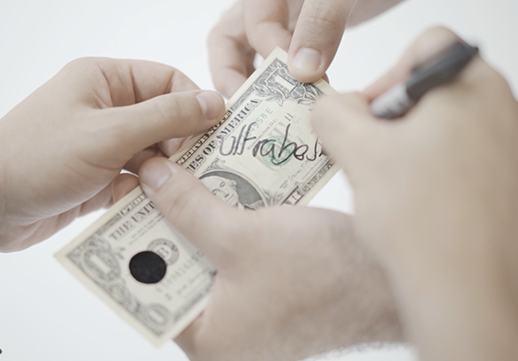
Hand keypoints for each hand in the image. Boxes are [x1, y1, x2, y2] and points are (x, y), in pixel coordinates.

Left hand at [0, 58, 224, 251]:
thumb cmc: (41, 155)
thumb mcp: (109, 132)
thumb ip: (165, 117)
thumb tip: (216, 102)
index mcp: (105, 80)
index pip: (167, 82)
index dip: (193, 106)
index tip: (213, 137)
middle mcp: (106, 109)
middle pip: (164, 122)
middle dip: (184, 147)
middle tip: (202, 173)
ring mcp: (102, 147)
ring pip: (153, 158)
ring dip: (167, 177)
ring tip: (186, 198)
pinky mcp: (97, 181)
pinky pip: (135, 186)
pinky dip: (148, 198)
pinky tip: (165, 214)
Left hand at [138, 158, 401, 360]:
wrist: (392, 279)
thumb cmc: (326, 274)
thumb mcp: (242, 237)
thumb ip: (189, 208)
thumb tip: (151, 179)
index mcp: (208, 339)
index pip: (150, 292)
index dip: (134, 245)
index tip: (125, 205)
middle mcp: (224, 334)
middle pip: (178, 271)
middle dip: (169, 225)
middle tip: (152, 184)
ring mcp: (248, 313)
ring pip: (207, 259)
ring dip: (199, 220)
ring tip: (181, 180)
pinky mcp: (269, 292)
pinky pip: (234, 256)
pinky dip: (228, 225)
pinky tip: (221, 190)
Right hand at [209, 0, 454, 95]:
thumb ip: (323, 15)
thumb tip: (302, 70)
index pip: (252, 20)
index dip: (271, 51)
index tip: (297, 76)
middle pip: (233, 40)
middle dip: (236, 76)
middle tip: (249, 112)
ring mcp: (298, 13)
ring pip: (260, 55)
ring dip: (263, 86)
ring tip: (271, 116)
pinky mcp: (322, 29)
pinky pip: (300, 61)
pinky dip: (298, 85)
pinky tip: (307, 106)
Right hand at [312, 27, 517, 359]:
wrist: (462, 291)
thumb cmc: (417, 219)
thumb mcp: (354, 152)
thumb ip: (332, 111)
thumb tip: (334, 104)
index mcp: (475, 84)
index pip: (428, 45)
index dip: (388, 75)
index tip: (369, 116)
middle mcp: (510, 106)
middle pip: (442, 83)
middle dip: (400, 111)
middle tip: (374, 149)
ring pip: (458, 117)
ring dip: (421, 137)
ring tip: (396, 177)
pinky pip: (476, 149)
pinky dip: (445, 160)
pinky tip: (423, 193)